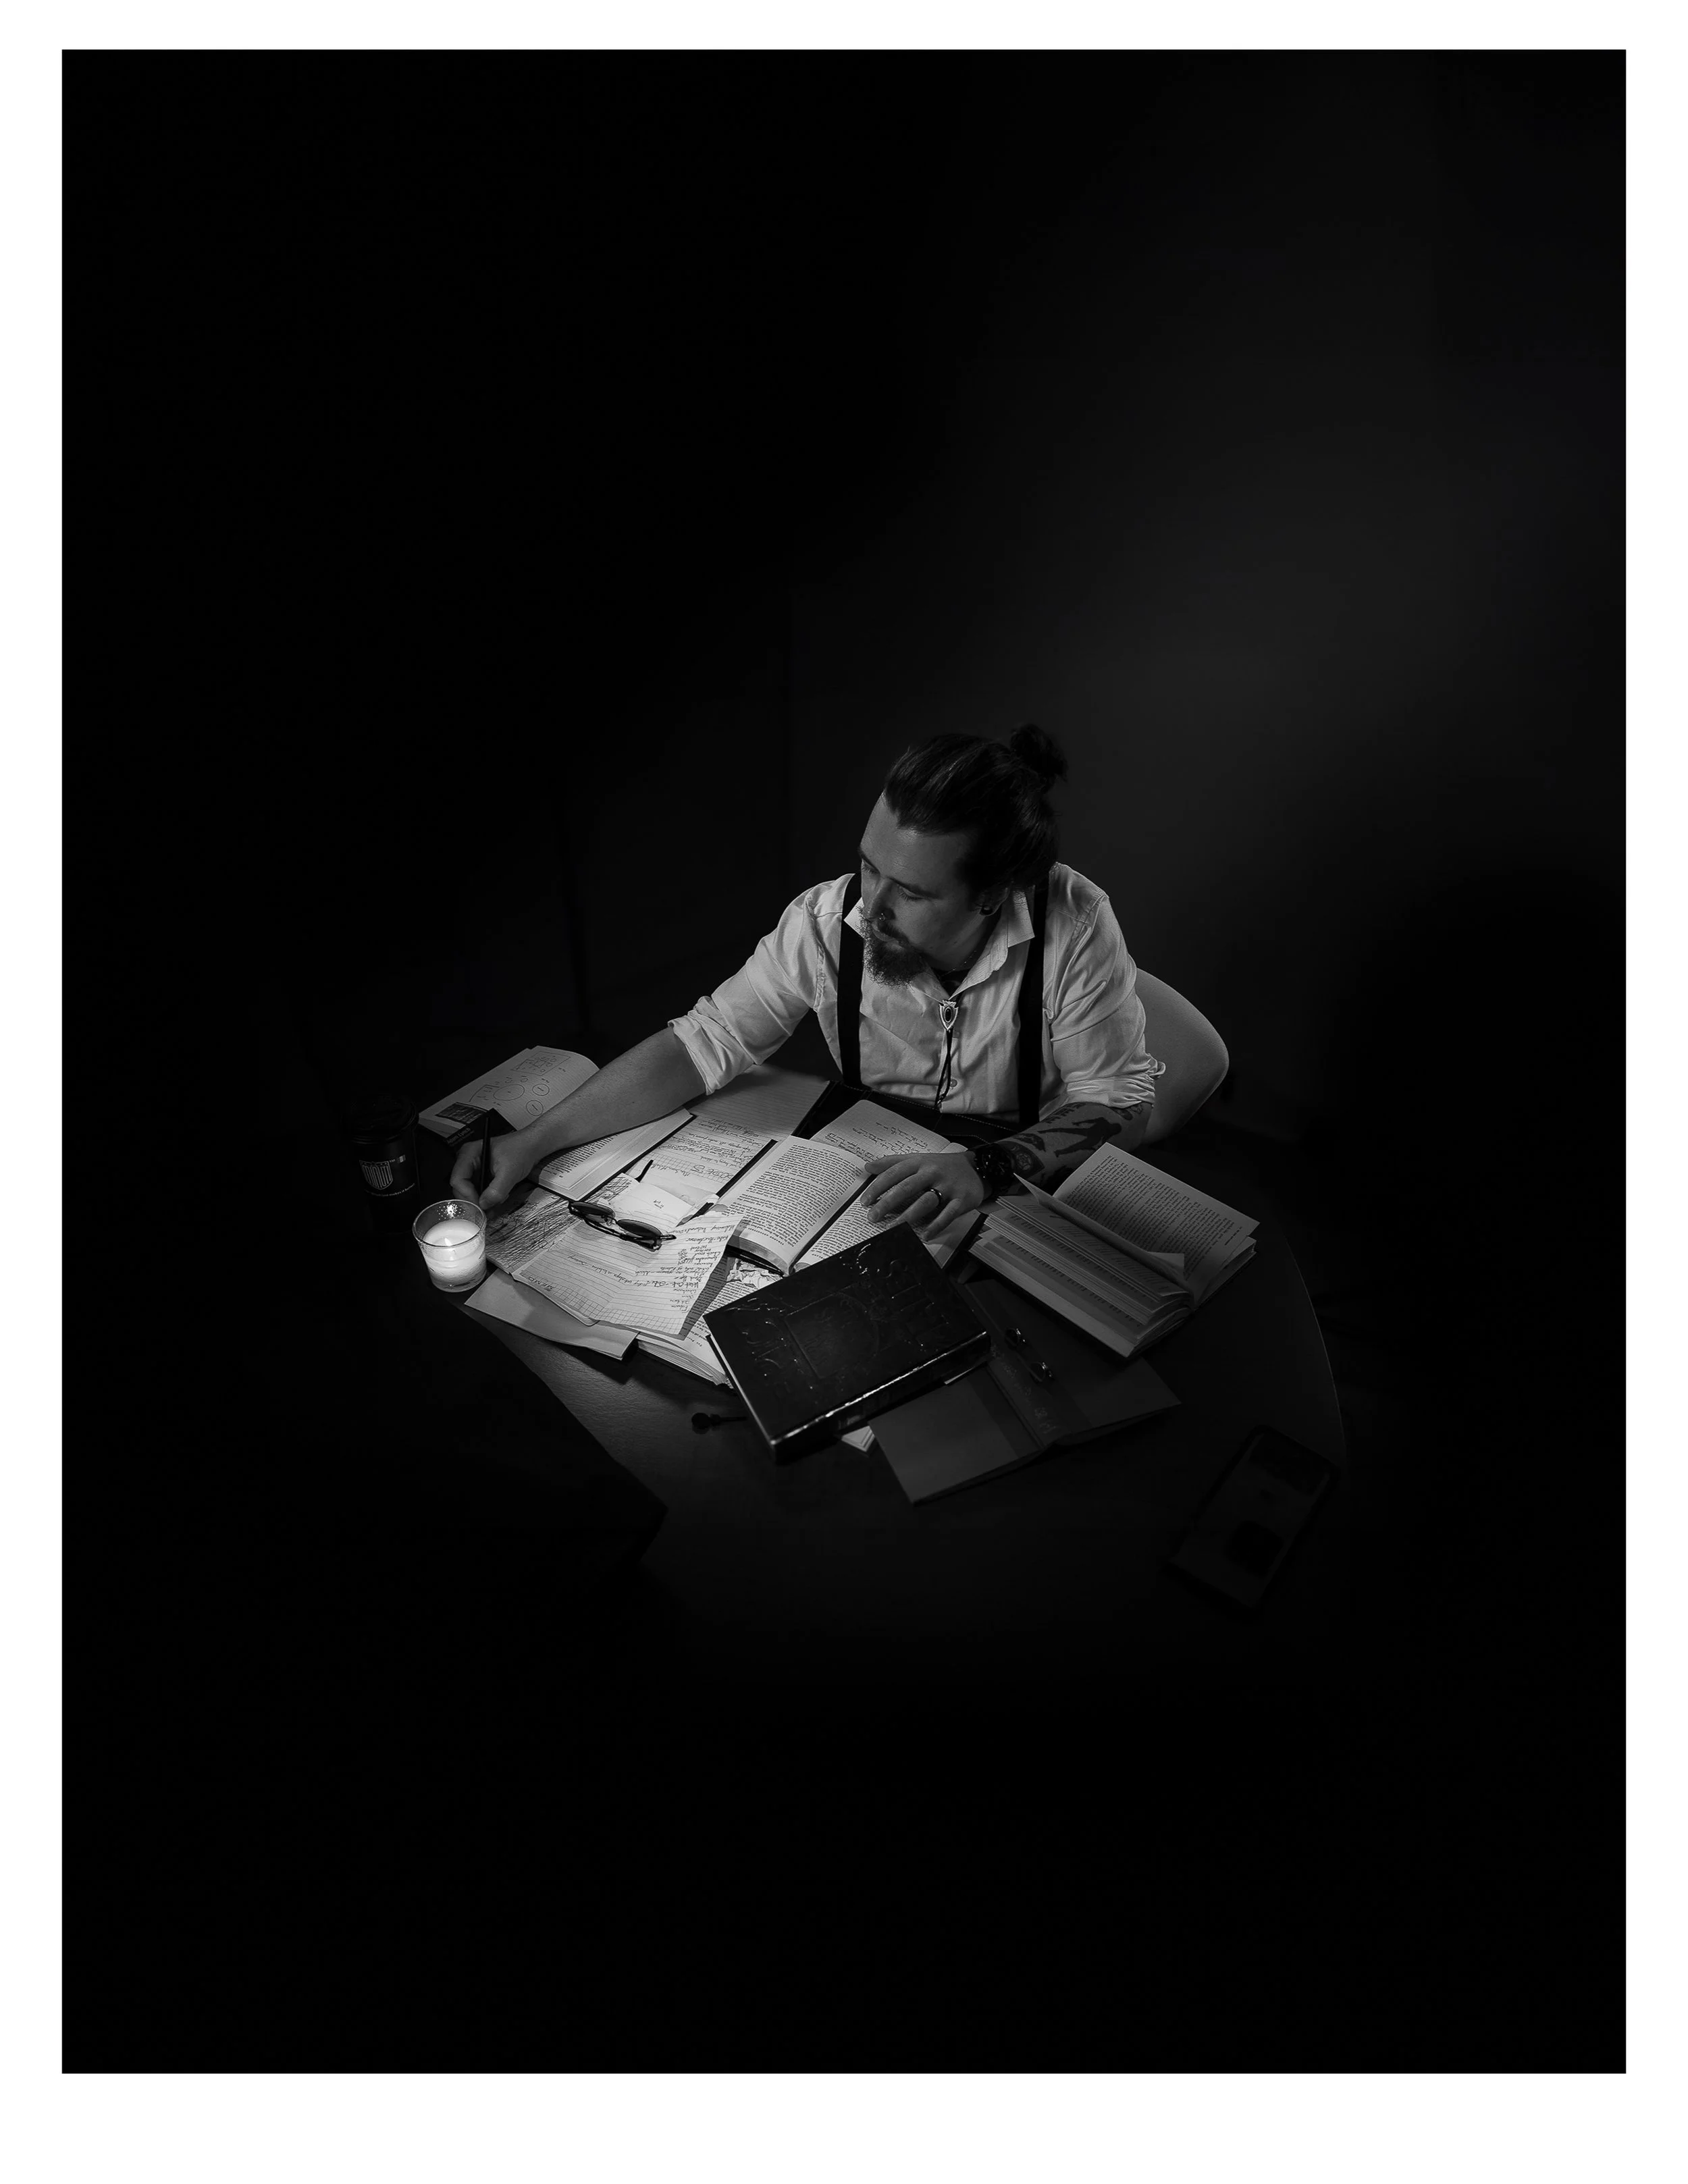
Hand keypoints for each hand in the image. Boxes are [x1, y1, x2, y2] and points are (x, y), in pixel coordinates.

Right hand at [448, 1123, 535, 1212]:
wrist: (532, 1146)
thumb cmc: (521, 1149)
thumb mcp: (510, 1172)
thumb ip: (496, 1190)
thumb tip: (484, 1204)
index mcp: (470, 1153)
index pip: (458, 1179)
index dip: (467, 1195)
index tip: (479, 1205)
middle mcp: (469, 1160)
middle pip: (461, 1187)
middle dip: (473, 1201)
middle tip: (484, 1212)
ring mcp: (475, 1169)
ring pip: (469, 1191)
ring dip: (480, 1202)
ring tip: (492, 1208)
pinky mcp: (482, 1176)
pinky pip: (478, 1191)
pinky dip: (486, 1199)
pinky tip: (495, 1202)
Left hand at [858, 1148, 983, 1246]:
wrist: (977, 1167)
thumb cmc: (943, 1166)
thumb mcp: (919, 1158)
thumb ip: (892, 1162)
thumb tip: (868, 1166)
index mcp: (920, 1162)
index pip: (894, 1173)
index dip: (878, 1187)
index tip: (866, 1200)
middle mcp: (932, 1172)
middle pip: (907, 1187)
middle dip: (888, 1203)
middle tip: (874, 1216)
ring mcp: (948, 1186)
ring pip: (925, 1201)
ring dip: (908, 1216)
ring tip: (893, 1228)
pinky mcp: (961, 1199)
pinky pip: (947, 1214)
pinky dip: (936, 1225)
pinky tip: (924, 1235)